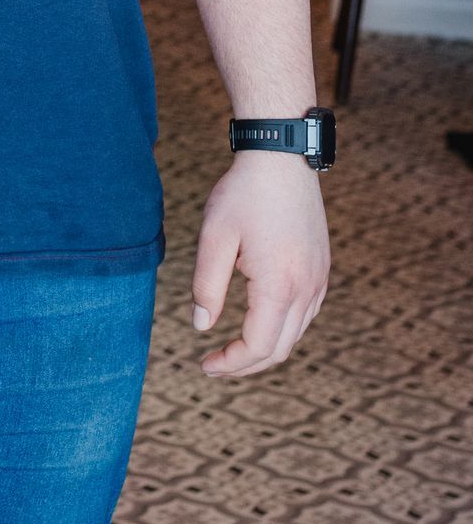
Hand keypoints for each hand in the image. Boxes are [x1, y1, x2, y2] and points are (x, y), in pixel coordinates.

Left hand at [191, 150, 329, 378]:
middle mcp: (307, 288)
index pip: (259, 346)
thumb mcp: (214, 237)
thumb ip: (206, 286)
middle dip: (246, 364)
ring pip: (295, 335)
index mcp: (279, 285)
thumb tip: (201, 327)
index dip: (231, 363)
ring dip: (265, 349)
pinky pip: (305, 315)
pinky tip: (258, 322)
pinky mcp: (321, 269)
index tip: (205, 365)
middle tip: (214, 364)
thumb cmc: (244, 194)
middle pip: (280, 349)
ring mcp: (319, 279)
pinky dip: (282, 329)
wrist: (282, 158)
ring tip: (231, 349)